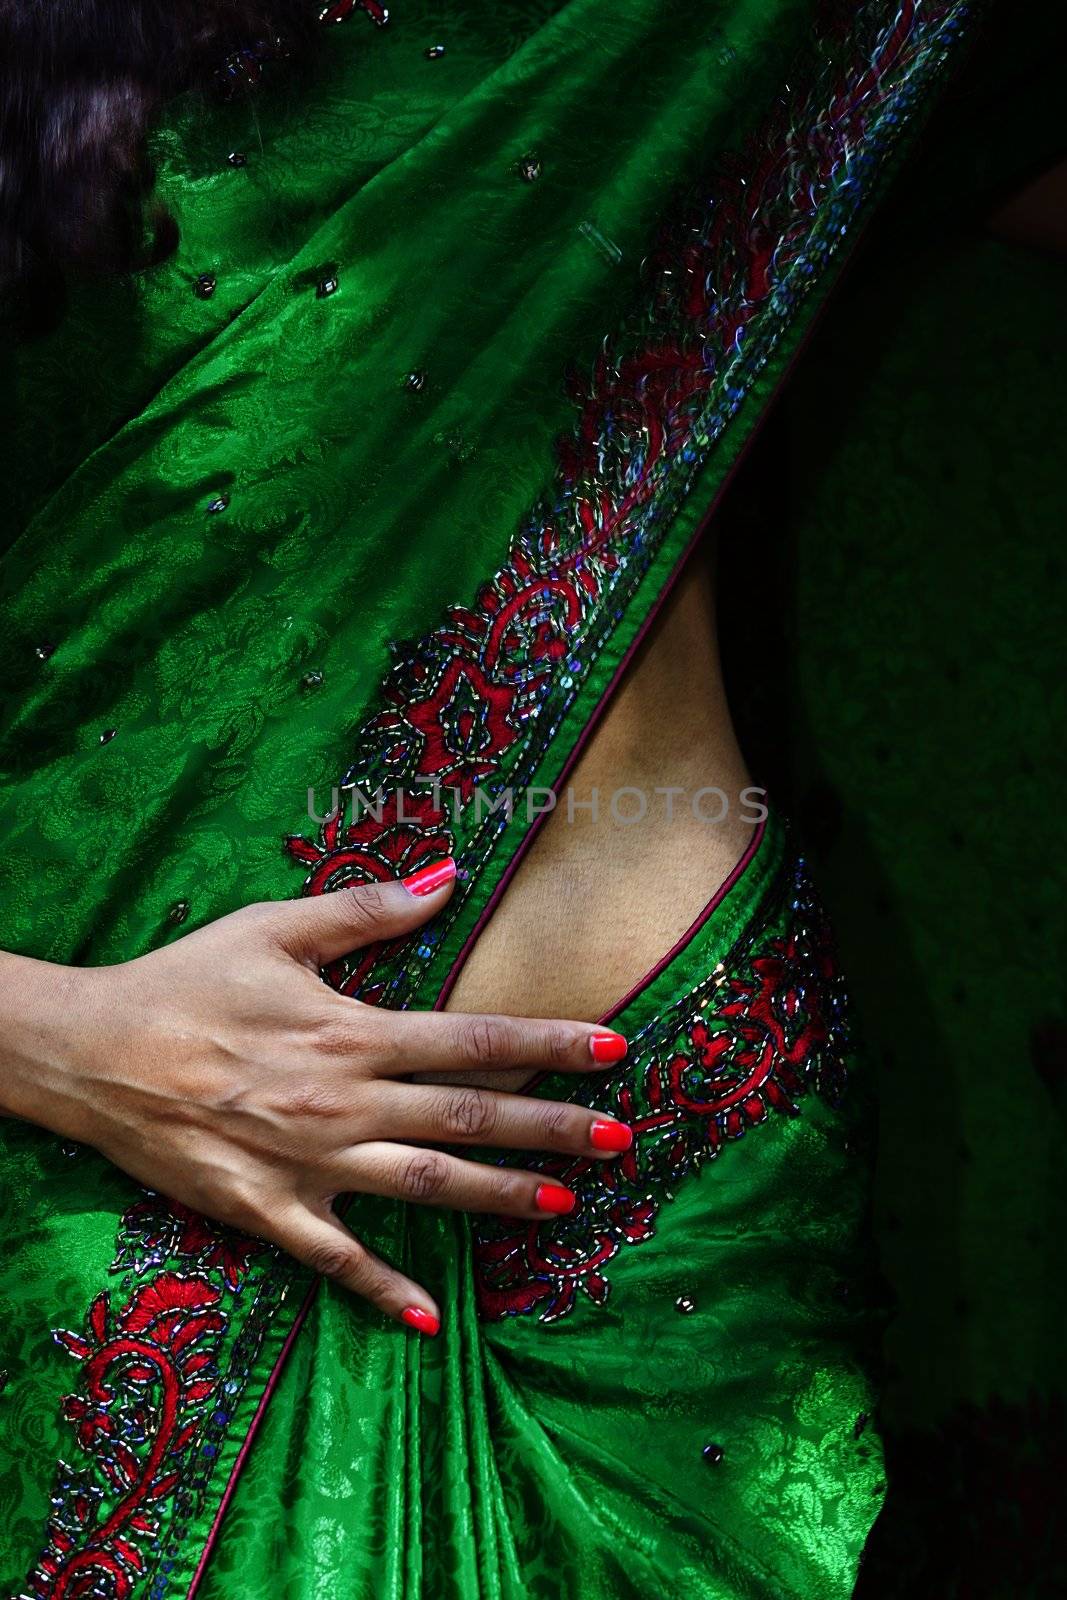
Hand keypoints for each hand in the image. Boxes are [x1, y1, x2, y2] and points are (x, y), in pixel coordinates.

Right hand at [0, 859, 629, 1333]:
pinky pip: (338, 1260)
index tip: (614, 1048)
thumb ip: (367, 909)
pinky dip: (385, 1292)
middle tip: (619, 1138)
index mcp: (352, 1031)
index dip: (549, 1042)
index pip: (474, 1038)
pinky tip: (433, 1322)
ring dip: (499, 1198)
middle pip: (470, 1118)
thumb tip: (448, 877)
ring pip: (426, 1187)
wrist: (91, 1054)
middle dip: (551, 1128)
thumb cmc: (184, 982)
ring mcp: (309, 1165)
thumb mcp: (273, 928)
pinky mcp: (268, 1211)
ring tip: (565, 1206)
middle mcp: (345, 1103)